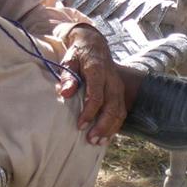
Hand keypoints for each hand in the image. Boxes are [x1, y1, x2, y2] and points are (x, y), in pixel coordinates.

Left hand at [58, 24, 126, 145]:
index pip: (97, 95)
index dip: (89, 112)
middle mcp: (111, 79)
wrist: (94, 44)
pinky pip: (122, 111)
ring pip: (120, 111)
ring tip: (98, 142)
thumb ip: (67, 76)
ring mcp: (118, 85)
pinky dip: (115, 125)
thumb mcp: (69, 60)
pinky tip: (106, 136)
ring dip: (111, 128)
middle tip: (91, 139)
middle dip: (103, 125)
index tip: (80, 125)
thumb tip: (65, 93)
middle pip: (112, 106)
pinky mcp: (120, 91)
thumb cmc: (78, 54)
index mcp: (98, 70)